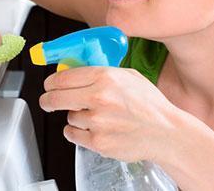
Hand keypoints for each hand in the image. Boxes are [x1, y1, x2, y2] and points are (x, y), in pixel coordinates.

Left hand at [39, 67, 180, 162]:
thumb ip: (101, 72)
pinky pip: (73, 135)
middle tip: (48, 101)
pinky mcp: (98, 142)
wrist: (166, 132)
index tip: (49, 85)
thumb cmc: (150, 104)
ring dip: (76, 117)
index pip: (63, 77)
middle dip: (48, 99)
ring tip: (97, 117)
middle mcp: (99, 98)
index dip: (51, 81)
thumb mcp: (128, 76)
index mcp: (105, 77)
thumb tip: (75, 72)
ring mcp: (98, 122)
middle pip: (55, 98)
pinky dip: (78, 133)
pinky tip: (92, 129)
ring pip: (69, 117)